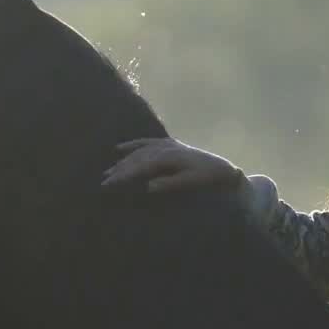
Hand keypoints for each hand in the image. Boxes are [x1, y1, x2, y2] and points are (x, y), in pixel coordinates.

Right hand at [103, 138, 241, 191]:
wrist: (225, 170)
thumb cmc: (210, 179)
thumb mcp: (192, 183)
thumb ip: (170, 184)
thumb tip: (147, 187)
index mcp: (170, 157)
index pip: (141, 166)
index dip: (124, 175)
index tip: (109, 184)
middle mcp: (166, 147)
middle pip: (137, 158)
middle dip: (120, 170)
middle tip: (104, 182)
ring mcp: (167, 144)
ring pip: (139, 151)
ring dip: (123, 161)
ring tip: (108, 172)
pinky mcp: (170, 144)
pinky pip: (147, 142)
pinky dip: (133, 145)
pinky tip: (119, 149)